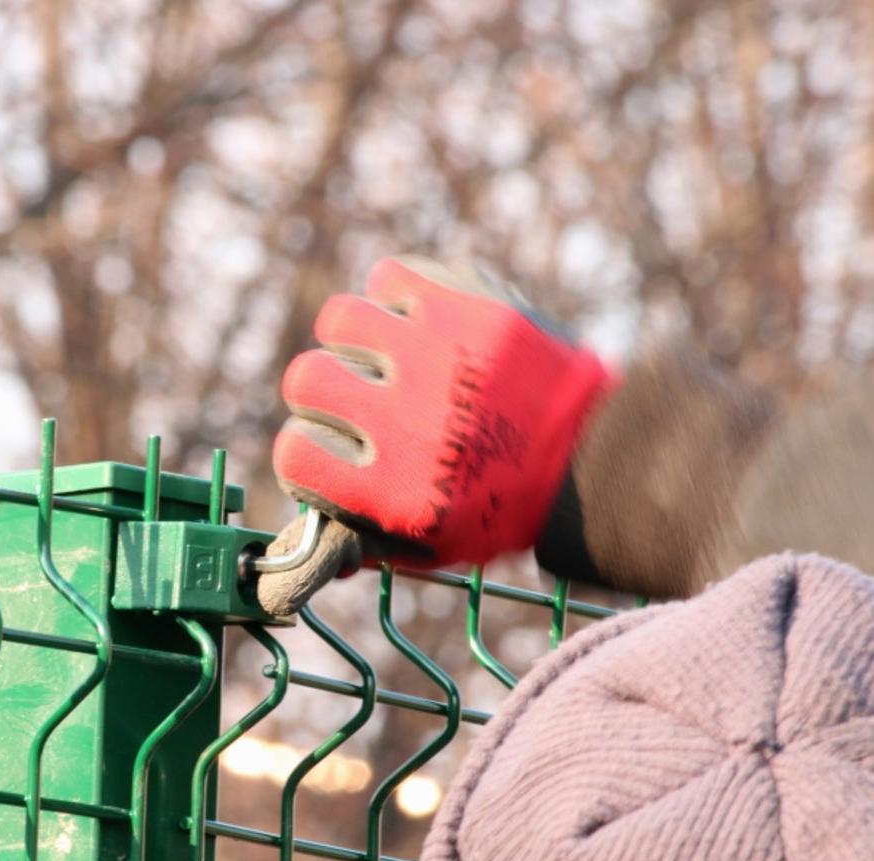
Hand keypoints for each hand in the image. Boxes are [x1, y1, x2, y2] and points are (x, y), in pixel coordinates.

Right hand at [259, 256, 614, 610]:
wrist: (594, 459)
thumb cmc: (499, 510)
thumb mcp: (431, 547)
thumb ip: (360, 545)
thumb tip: (296, 556)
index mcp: (393, 491)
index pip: (293, 454)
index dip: (302, 454)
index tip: (327, 453)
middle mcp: (407, 421)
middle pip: (305, 379)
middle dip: (319, 391)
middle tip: (352, 397)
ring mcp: (436, 356)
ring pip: (340, 318)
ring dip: (350, 337)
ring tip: (380, 353)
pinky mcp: (468, 307)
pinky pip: (391, 277)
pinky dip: (394, 296)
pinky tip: (414, 322)